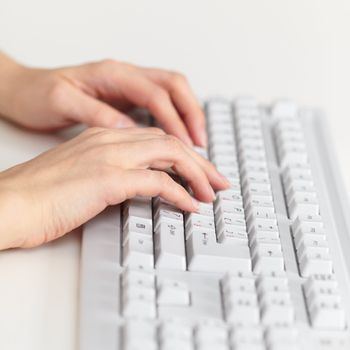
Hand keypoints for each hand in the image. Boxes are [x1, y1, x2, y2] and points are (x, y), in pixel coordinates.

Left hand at [0, 53, 205, 145]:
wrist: (24, 89)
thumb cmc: (38, 94)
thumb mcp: (61, 102)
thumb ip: (97, 113)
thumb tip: (130, 129)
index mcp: (113, 74)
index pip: (156, 95)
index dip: (175, 121)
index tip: (187, 146)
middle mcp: (126, 76)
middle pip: (175, 87)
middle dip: (193, 115)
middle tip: (202, 144)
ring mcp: (128, 86)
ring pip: (172, 94)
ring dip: (189, 117)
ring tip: (197, 144)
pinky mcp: (127, 98)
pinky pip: (161, 105)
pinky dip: (175, 121)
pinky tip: (178, 139)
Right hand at [0, 127, 228, 249]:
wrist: (10, 203)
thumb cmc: (41, 195)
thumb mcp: (83, 175)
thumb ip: (111, 172)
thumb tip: (138, 185)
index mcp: (104, 137)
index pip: (156, 138)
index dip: (183, 154)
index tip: (200, 172)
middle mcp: (110, 140)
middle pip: (170, 142)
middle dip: (200, 162)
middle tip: (217, 181)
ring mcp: (109, 156)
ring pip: (170, 154)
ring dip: (197, 175)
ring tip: (211, 194)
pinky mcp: (107, 178)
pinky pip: (157, 182)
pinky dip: (179, 194)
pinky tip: (189, 207)